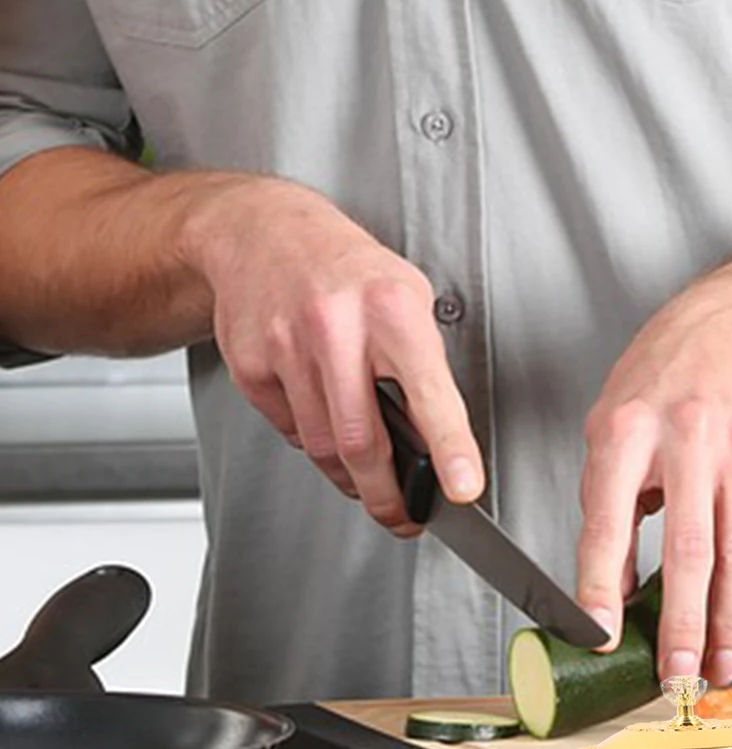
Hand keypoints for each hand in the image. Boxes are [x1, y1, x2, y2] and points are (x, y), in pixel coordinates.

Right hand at [187, 179, 483, 534]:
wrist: (265, 232)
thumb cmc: (349, 269)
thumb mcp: (407, 295)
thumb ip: (423, 362)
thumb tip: (442, 438)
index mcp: (392, 308)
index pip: (429, 392)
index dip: (450, 447)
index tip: (464, 488)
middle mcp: (338, 326)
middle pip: (362, 440)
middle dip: (387, 494)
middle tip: (404, 516)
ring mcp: (288, 346)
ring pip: (323, 445)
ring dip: (349, 476)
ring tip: (367, 476)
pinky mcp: (251, 364)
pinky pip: (290, 429)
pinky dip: (312, 438)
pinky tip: (323, 415)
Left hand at [577, 291, 731, 686]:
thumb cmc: (663, 378)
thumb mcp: (611, 424)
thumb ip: (607, 501)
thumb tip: (612, 588)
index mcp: (629, 429)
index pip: (610, 518)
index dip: (600, 582)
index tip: (597, 633)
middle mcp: (689, 439)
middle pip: (687, 548)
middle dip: (681, 624)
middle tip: (674, 677)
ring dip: (725, 622)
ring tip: (714, 667)